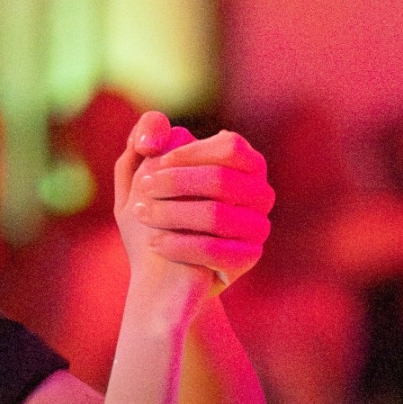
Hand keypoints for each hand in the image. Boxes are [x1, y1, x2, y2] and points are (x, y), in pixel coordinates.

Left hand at [116, 112, 273, 287]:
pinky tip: (154, 244)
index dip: (190, 153)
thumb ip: (149, 133)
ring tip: (141, 213)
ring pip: (217, 215)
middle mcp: (261, 193)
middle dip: (176, 182)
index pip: (230, 148)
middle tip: (141, 188)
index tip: (154, 161)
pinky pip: (215, 250)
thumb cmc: (159, 207)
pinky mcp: (248, 258)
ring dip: (172, 213)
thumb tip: (156, 133)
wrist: (166, 270)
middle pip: (223, 180)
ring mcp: (258, 227)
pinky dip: (180, 245)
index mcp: (247, 163)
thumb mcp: (146, 167)